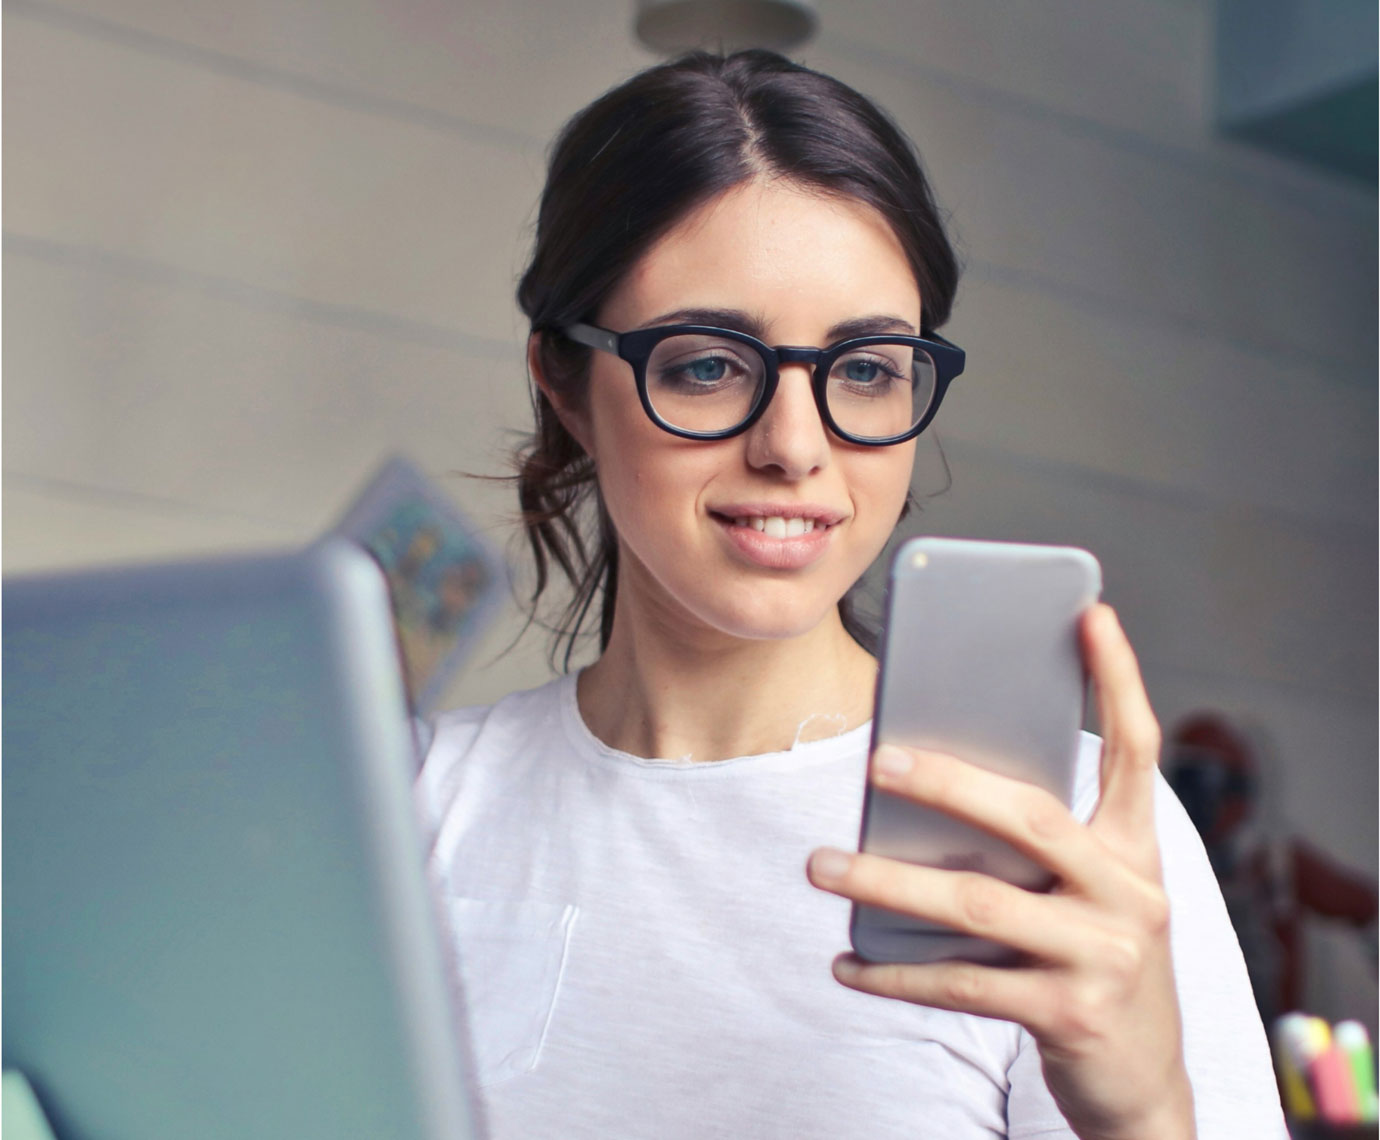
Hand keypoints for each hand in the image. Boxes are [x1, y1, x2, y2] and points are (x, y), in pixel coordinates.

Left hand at [806, 604, 1195, 1139]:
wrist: (1144, 1081)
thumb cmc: (1092, 956)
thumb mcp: (1086, 891)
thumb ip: (1032, 842)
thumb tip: (919, 783)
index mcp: (1135, 848)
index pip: (1137, 749)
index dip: (1117, 679)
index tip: (1092, 613)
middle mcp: (1132, 893)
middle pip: (1031, 816)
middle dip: (948, 783)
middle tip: (875, 760)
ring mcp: (1105, 956)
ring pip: (977, 903)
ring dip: (886, 884)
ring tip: (819, 866)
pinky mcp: (1070, 1015)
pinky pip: (962, 984)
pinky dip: (894, 974)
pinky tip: (846, 964)